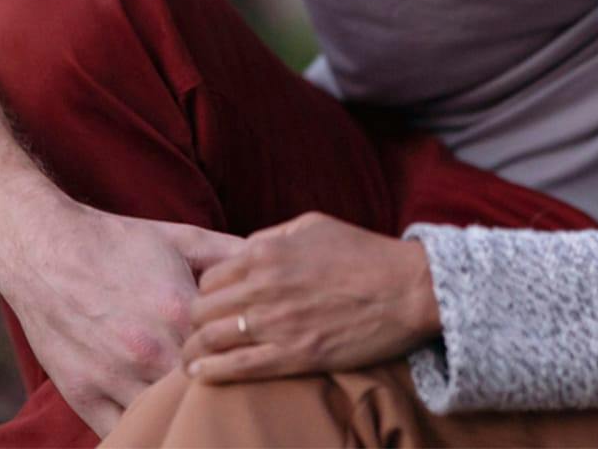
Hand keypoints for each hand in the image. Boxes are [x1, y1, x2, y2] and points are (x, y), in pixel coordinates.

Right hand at [0, 202, 243, 436]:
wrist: (45, 247)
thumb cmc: (117, 241)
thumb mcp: (180, 239)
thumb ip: (230, 254)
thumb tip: (269, 264)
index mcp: (179, 312)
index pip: (231, 354)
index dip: (245, 360)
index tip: (254, 361)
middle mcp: (148, 351)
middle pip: (199, 393)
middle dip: (216, 393)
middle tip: (231, 393)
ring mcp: (113, 377)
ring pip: (162, 418)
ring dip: (178, 415)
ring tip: (195, 412)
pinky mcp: (82, 394)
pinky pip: (121, 432)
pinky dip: (141, 430)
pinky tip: (157, 423)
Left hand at [181, 212, 439, 382]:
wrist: (408, 288)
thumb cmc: (364, 252)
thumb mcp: (313, 225)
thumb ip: (272, 236)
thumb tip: (245, 251)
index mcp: (266, 252)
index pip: (210, 277)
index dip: (206, 293)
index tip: (210, 306)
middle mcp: (264, 286)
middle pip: (202, 310)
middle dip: (196, 322)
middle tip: (198, 333)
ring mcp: (277, 323)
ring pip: (211, 339)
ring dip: (194, 349)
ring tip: (189, 357)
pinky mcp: (295, 356)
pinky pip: (237, 368)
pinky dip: (210, 372)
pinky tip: (199, 373)